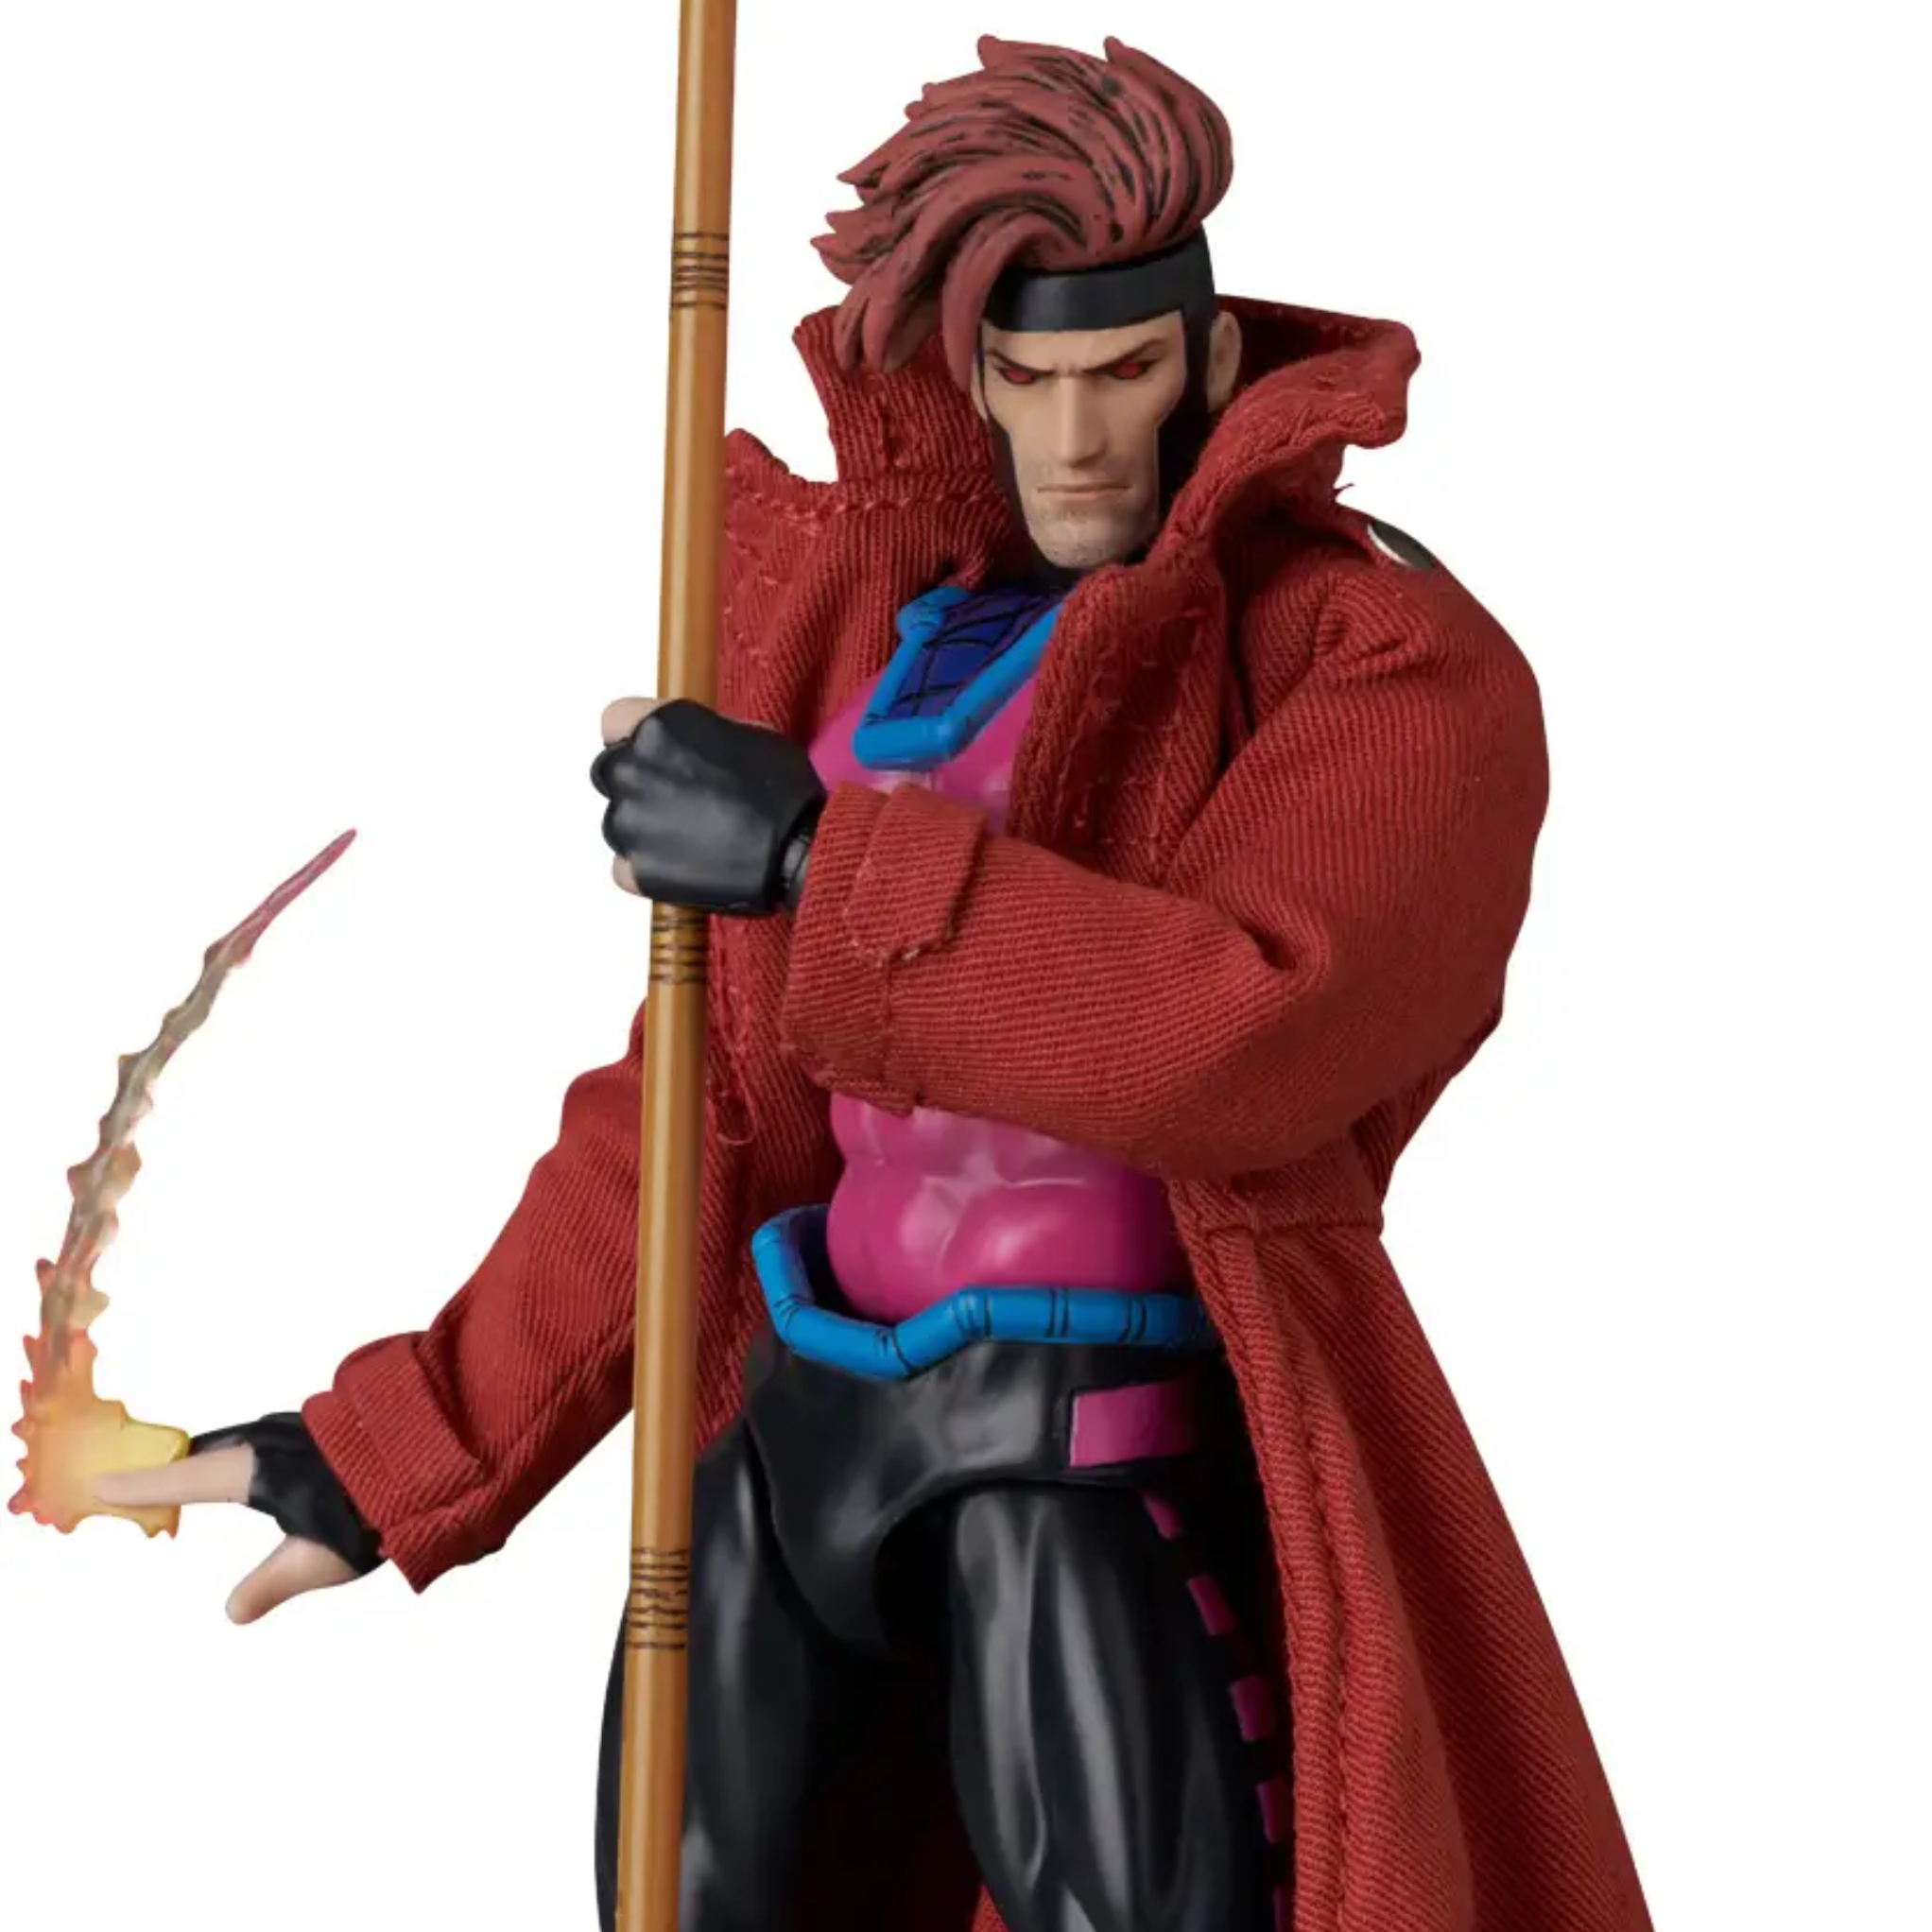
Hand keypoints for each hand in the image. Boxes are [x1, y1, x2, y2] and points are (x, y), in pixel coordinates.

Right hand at [93, 1413, 380, 1623]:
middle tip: (145, 1479)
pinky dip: (248, 1449)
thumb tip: (233, 1612)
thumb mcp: (313, 1561)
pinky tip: (259, 1464)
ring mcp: (299, 1423)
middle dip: (177, 1466)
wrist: (436, 1457)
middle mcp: (269, 1436)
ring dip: (216, 1456)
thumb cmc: (371, 1510)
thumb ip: (267, 1586)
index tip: (101, 1482)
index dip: (141, 1483)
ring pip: (242, 1439)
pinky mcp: (325, 1421)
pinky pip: (269, 1435)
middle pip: (209, 1452)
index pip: (182, 1477)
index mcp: (253, 1468)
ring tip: (196, 1472)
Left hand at [591, 696, 823, 915]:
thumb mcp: (746, 732)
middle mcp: (632, 768)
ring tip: (691, 838)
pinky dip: (647, 869)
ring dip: (645, 828)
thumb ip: (697, 736)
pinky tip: (684, 865)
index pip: (613, 722)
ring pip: (617, 822)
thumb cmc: (783, 789)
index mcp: (658, 726)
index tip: (655, 754)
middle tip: (680, 802)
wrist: (800, 850)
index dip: (633, 737)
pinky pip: (624, 867)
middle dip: (638, 785)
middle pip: (608, 772)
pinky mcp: (635, 869)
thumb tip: (686, 745)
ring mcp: (629, 822)